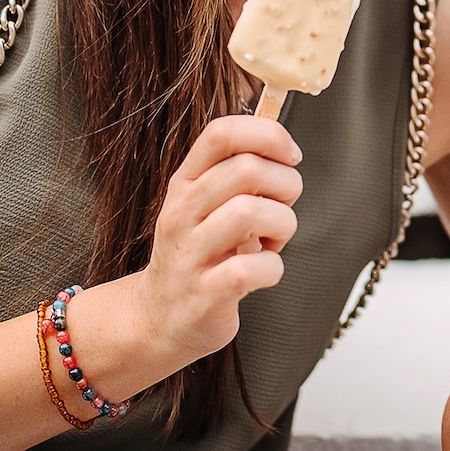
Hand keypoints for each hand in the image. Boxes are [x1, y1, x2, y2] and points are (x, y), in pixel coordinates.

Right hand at [121, 114, 303, 360]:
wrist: (159, 318)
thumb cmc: (199, 254)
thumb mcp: (206, 205)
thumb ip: (237, 174)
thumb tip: (284, 146)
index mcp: (186, 182)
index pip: (221, 133)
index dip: (268, 134)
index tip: (290, 156)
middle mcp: (182, 212)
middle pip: (247, 169)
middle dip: (286, 184)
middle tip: (282, 207)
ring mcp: (190, 254)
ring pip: (251, 212)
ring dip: (282, 225)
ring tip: (272, 242)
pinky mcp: (205, 294)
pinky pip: (253, 268)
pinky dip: (273, 268)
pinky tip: (263, 271)